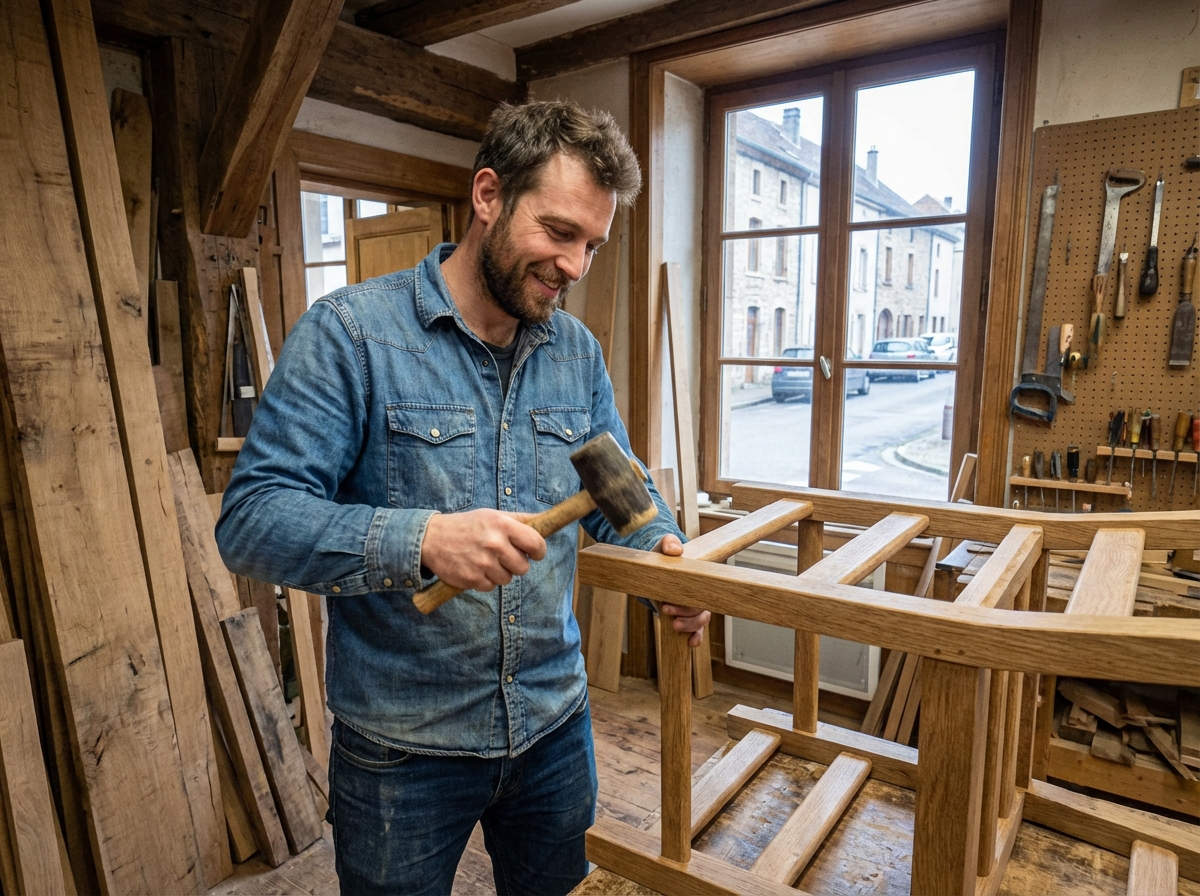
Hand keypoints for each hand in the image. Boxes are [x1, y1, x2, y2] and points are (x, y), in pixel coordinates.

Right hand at [421, 509, 545, 591]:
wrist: (432, 538)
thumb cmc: (468, 525)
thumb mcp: (493, 515)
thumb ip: (521, 519)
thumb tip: (547, 519)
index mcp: (503, 525)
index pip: (536, 543)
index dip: (538, 551)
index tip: (534, 553)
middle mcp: (495, 544)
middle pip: (523, 567)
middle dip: (516, 564)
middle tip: (503, 556)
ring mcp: (483, 563)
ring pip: (507, 579)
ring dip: (500, 573)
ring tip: (485, 560)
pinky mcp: (472, 579)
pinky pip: (491, 587)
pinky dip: (485, 581)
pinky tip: (475, 568)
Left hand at [654, 535, 709, 646]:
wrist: (658, 564)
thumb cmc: (663, 555)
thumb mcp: (663, 546)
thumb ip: (669, 543)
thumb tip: (674, 550)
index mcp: (698, 577)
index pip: (702, 591)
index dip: (689, 602)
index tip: (668, 605)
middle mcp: (699, 593)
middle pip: (700, 608)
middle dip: (685, 615)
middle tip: (666, 611)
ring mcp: (694, 605)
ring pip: (701, 620)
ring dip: (690, 626)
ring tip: (674, 625)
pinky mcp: (687, 614)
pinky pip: (698, 629)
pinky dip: (697, 637)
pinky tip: (691, 643)